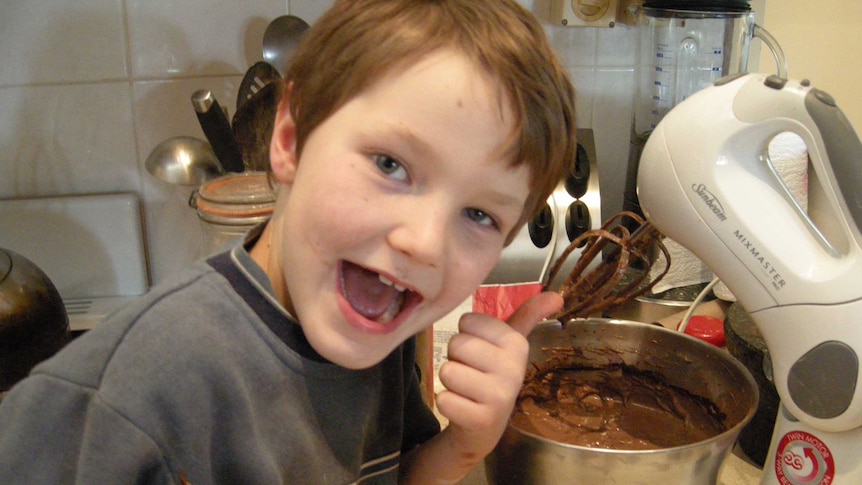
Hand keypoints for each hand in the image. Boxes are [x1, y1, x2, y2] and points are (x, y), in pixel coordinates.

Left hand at [434, 291, 562, 462]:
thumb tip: (557, 296)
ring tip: (466, 389)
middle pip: (456, 344)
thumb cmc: (491, 375)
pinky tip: (462, 407)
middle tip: (472, 371)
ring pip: (447, 370)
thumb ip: (528, 316)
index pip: (467, 321)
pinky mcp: (481, 420)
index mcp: (518, 344)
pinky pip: (443, 399)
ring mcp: (499, 397)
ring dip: (450, 381)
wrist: (484, 426)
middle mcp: (513, 369)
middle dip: (456, 358)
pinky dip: (446, 403)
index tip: (479, 351)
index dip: (466, 334)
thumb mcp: (509, 345)